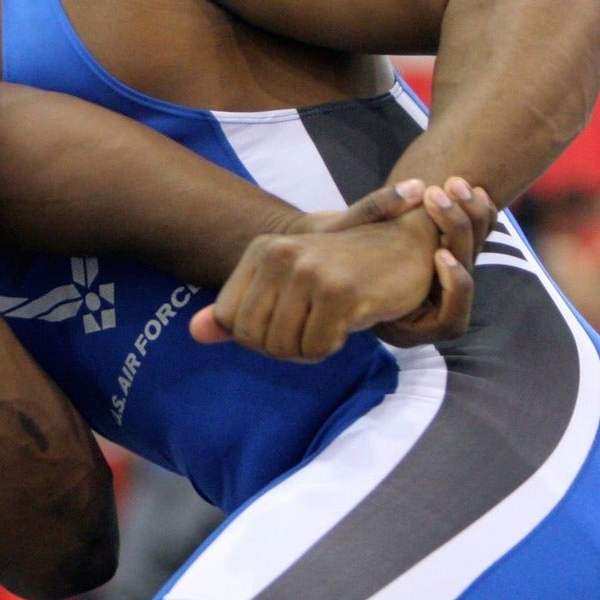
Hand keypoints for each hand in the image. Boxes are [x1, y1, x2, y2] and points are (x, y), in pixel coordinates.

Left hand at [188, 177, 495, 361]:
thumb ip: (239, 309)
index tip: (287, 321)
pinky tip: (348, 323)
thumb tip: (194, 332)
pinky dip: (330, 348)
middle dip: (283, 347)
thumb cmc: (342, 272)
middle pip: (254, 338)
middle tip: (312, 328)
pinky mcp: (340, 293)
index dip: (257, 335)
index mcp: (262, 250)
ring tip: (330, 324)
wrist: (405, 248)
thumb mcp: (285, 284)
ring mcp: (310, 272)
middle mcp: (281, 256)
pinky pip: (316, 349)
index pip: (230, 319)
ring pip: (283, 347)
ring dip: (308, 350)